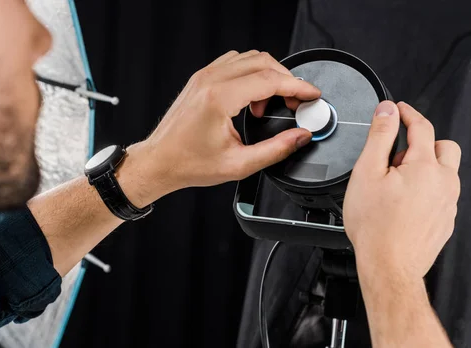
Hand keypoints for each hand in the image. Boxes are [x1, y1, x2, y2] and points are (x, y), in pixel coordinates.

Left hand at [120, 50, 320, 205]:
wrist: (159, 161)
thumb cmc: (188, 163)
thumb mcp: (238, 164)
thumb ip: (275, 150)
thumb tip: (300, 137)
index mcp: (219, 99)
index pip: (269, 80)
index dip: (297, 87)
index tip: (312, 94)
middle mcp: (210, 81)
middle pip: (263, 62)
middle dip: (286, 80)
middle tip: (295, 103)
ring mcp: (203, 76)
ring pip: (249, 58)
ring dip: (268, 76)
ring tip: (269, 105)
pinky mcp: (200, 79)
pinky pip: (234, 63)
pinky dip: (251, 74)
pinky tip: (252, 98)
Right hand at [343, 101, 460, 287]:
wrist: (389, 266)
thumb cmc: (376, 226)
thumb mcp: (367, 173)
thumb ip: (380, 137)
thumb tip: (387, 111)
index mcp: (424, 167)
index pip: (422, 127)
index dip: (408, 114)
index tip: (399, 110)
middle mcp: (444, 183)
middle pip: (443, 147)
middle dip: (423, 143)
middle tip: (398, 154)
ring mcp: (449, 203)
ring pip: (444, 172)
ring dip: (425, 168)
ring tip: (396, 184)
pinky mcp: (446, 221)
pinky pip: (442, 195)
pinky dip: (427, 190)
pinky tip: (404, 203)